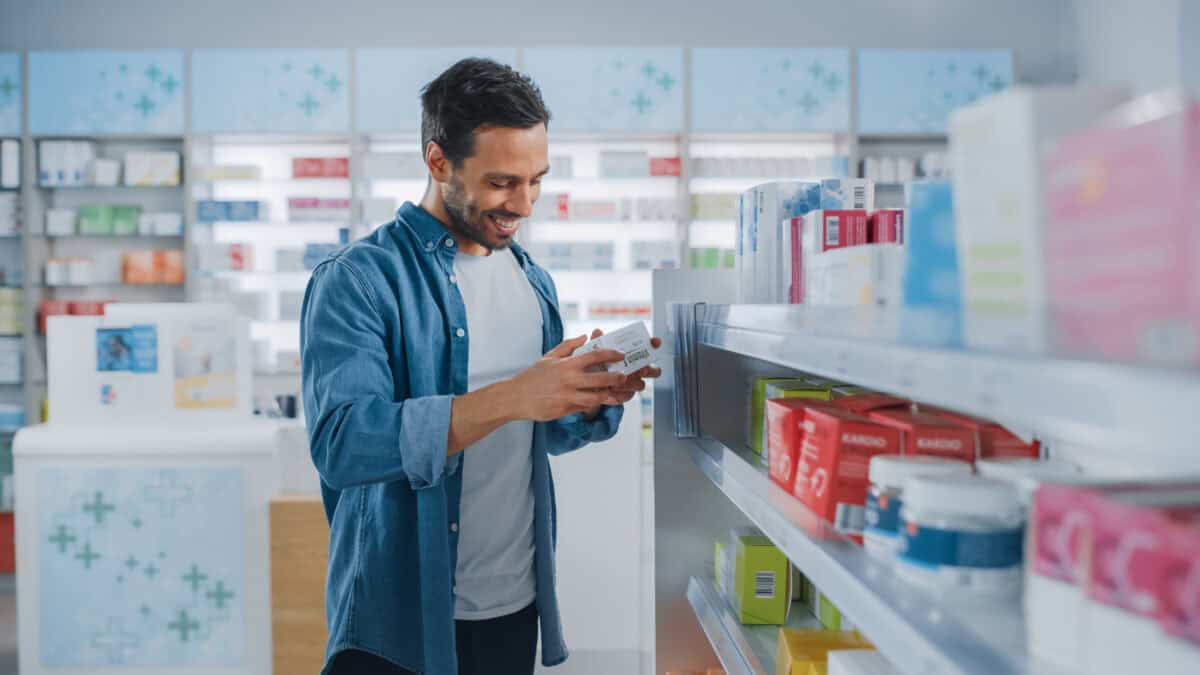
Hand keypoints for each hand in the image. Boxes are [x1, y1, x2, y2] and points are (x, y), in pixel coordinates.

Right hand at [505, 334, 627, 421]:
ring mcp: (567, 396)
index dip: (611, 354)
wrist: (516, 397)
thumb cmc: (533, 376)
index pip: (594, 356)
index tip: (620, 355)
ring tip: (616, 392)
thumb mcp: (549, 357)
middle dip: (615, 378)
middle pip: (600, 379)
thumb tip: (584, 337)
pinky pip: (584, 407)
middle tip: (624, 376)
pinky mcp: (565, 410)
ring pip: (595, 397)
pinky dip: (594, 405)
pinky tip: (601, 402)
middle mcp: (569, 380)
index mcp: (566, 364)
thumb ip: (568, 346)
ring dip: (608, 395)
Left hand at [585, 329, 663, 411]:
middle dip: (649, 370)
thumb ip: (598, 341)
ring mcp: (634, 383)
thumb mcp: (596, 350)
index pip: (649, 348)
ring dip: (632, 383)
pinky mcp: (626, 395)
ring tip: (620, 381)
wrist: (590, 382)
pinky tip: (610, 391)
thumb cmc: (598, 362)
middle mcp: (639, 370)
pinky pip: (628, 396)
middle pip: (654, 370)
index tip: (656, 342)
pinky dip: (620, 394)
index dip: (654, 344)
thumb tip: (597, 332)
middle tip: (641, 369)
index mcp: (634, 356)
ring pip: (641, 384)